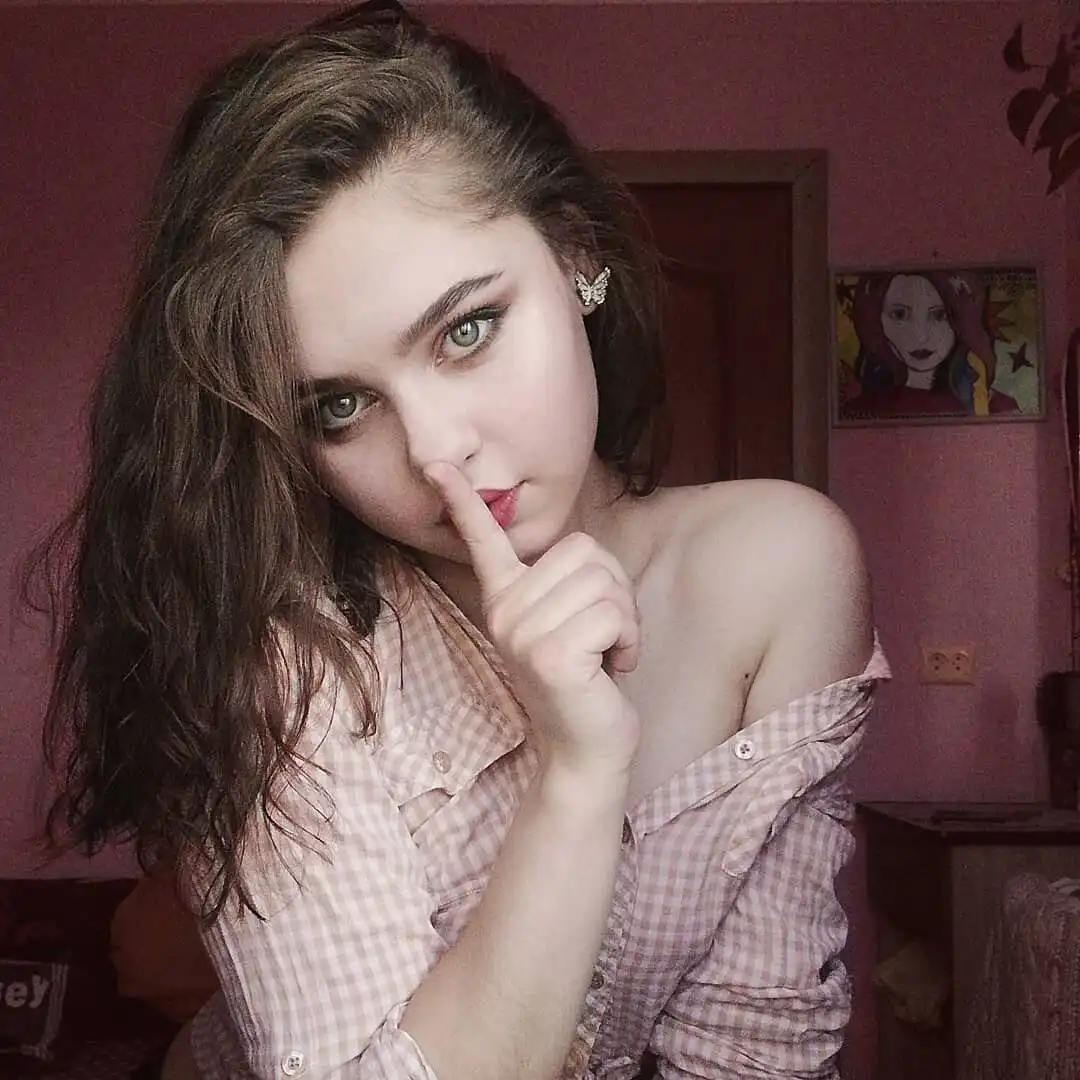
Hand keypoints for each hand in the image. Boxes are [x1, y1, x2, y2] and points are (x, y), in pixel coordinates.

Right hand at [424, 463, 640, 777]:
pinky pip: (612, 614)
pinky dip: (629, 640)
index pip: (482, 540)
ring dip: (625, 618)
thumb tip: (582, 553)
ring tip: (607, 652)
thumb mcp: (567, 621)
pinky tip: (613, 668)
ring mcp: (523, 633)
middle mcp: (505, 611)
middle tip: (604, 634)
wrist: (586, 748)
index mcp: (506, 598)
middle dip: (615, 591)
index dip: (462, 500)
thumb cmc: (586, 679)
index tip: (435, 464)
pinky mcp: (551, 655)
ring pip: (604, 582)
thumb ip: (565, 584)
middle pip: (586, 552)